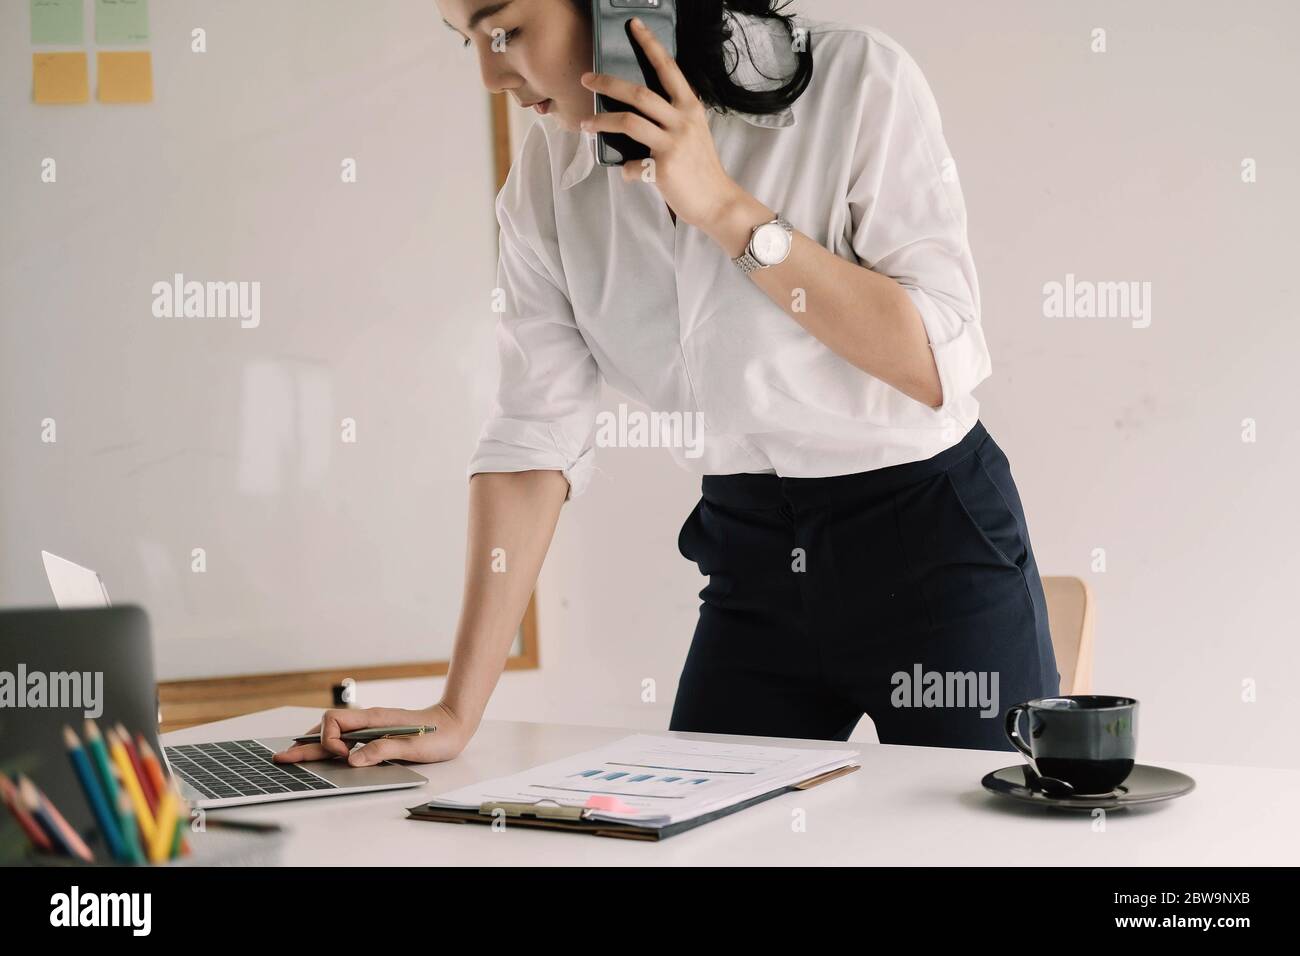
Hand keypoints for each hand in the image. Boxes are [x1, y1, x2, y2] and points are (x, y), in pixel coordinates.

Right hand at [271, 703, 471, 766]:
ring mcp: (371, 727)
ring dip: (314, 744)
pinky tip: (323, 752)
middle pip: (328, 728)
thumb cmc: (438, 734)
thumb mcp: (414, 746)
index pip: (335, 721)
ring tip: (294, 755)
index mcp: (373, 719)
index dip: (330, 740)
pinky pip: (346, 737)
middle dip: (305, 744)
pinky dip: (329, 744)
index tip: (342, 756)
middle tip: (283, 757)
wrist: (455, 723)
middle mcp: (368, 720)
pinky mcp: (376, 734)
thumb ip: (383, 749)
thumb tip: (353, 759)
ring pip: (335, 732)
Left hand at [579, 16, 743, 228]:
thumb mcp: (694, 133)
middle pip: (638, 93)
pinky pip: (632, 165)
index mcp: (690, 107)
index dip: (650, 45)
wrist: (718, 202)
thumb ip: (672, 119)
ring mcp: (672, 143)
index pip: (668, 69)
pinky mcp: (662, 168)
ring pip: (628, 122)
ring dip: (601, 121)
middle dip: (608, 83)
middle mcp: (682, 120)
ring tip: (584, 123)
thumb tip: (638, 115)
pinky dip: (626, 170)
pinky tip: (629, 174)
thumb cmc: (702, 168)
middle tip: (587, 79)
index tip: (633, 26)